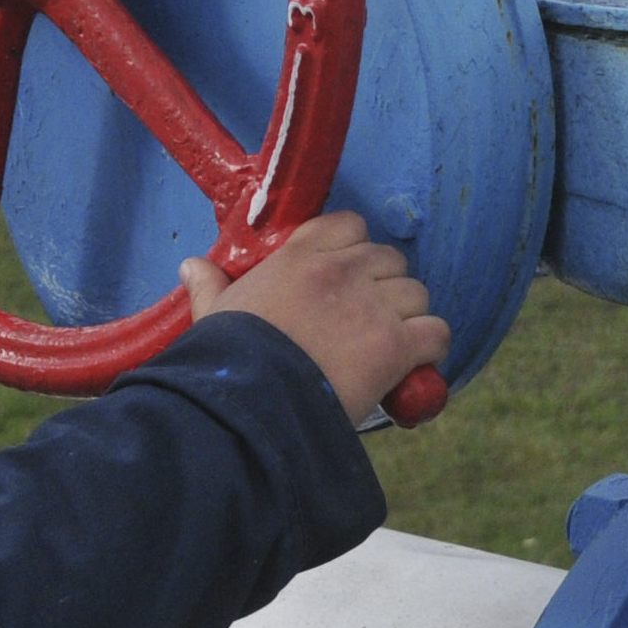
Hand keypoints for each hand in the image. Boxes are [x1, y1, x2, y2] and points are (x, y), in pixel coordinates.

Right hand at [180, 211, 449, 427]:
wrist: (251, 403)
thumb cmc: (228, 360)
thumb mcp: (213, 314)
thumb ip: (209, 286)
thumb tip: (191, 266)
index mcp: (300, 256)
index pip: (349, 225)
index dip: (353, 249)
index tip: (344, 275)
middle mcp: (342, 271)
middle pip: (389, 259)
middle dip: (383, 285)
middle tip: (366, 318)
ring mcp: (373, 306)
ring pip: (416, 293)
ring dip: (407, 317)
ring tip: (387, 346)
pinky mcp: (396, 345)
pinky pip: (436, 331)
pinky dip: (430, 348)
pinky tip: (412, 366)